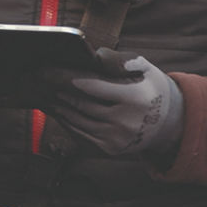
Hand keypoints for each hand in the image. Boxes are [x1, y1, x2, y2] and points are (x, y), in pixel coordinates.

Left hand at [42, 47, 183, 160]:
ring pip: (76, 120)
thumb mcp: (144, 68)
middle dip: (55, 90)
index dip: (65, 77)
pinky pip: (79, 133)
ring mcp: (116, 139)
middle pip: (80, 104)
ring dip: (57, 105)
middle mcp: (125, 122)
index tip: (45, 69)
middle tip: (36, 78)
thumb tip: (93, 55)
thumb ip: (119, 60)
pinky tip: (56, 108)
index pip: (92, 85)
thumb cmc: (151, 88)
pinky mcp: (109, 150)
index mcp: (134, 98)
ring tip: (42, 91)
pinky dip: (65, 120)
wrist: (170, 123)